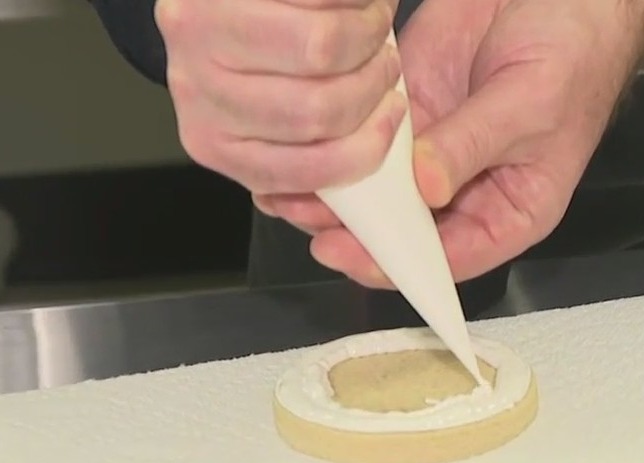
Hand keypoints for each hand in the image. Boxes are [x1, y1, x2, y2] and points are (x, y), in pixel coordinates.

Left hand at [155, 0, 405, 193]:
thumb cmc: (263, 47)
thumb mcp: (280, 115)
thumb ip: (317, 155)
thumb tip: (354, 210)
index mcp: (218, 146)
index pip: (304, 171)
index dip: (367, 148)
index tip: (395, 114)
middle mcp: (198, 98)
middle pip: (319, 110)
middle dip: (375, 82)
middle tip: (387, 62)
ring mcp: (196, 40)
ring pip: (321, 50)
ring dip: (367, 32)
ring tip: (373, 20)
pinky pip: (312, 2)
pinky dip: (351, 0)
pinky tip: (354, 0)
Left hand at [263, 0, 643, 287]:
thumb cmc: (575, 53)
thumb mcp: (531, 103)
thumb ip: (473, 144)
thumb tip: (423, 187)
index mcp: (511, 209)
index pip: (451, 258)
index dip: (398, 264)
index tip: (346, 254)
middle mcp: (468, 191)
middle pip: (404, 230)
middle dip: (353, 227)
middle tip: (300, 211)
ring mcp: (434, 152)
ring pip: (377, 189)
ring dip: (335, 189)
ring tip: (285, 184)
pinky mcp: (411, 112)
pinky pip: (366, 139)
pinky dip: (335, 143)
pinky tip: (304, 141)